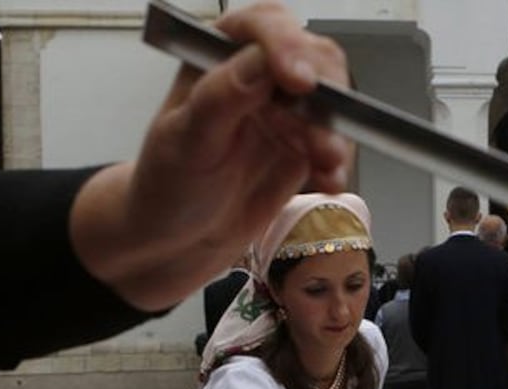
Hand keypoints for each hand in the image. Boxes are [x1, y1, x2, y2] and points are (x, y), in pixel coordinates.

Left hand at [71, 2, 353, 311]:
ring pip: (332, 102)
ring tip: (328, 162)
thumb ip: (220, 99)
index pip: (264, 29)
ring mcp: (286, 112)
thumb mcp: (183, 141)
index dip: (287, 46)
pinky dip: (339, 164)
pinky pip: (337, 145)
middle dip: (325, 93)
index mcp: (219, 57)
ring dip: (337, 131)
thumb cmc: (168, 184)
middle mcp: (258, 76)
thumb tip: (259, 64)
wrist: (179, 239)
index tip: (298, 80)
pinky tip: (328, 181)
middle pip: (312, 59)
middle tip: (322, 128)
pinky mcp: (304, 147)